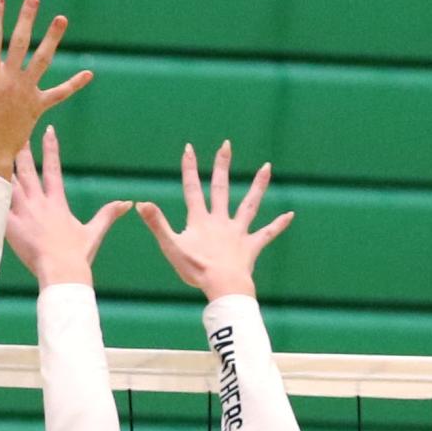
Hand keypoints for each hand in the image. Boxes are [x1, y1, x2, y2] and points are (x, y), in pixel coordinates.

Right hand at [0, 0, 92, 180]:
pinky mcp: (37, 108)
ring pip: (42, 60)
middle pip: (20, 43)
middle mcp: (9, 80)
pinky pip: (59, 94)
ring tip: (61, 19)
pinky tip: (89, 74)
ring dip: (52, 38)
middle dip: (26, 19)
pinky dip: (74, 85)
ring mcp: (25, 93)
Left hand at [6, 129, 131, 287]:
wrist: (61, 271)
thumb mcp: (94, 232)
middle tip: (13, 132)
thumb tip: (127, 203)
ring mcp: (23, 213)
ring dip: (1, 168)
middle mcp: (39, 202)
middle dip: (20, 149)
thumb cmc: (77, 256)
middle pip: (26, 169)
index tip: (48, 130)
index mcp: (57, 202)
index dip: (50, 148)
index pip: (53, 168)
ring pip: (8, 183)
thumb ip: (108, 214)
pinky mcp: (11, 226)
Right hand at [137, 141, 293, 300]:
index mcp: (200, 220)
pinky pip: (267, 233)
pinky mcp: (251, 246)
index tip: (189, 148)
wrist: (223, 285)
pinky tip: (290, 215)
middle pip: (221, 188)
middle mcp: (221, 221)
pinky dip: (278, 225)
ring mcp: (238, 232)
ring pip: (250, 204)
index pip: (192, 189)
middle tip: (226, 145)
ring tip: (267, 167)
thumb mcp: (171, 246)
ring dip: (258, 185)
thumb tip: (141, 204)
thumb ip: (158, 224)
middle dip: (222, 166)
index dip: (189, 168)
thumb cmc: (196, 269)